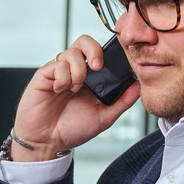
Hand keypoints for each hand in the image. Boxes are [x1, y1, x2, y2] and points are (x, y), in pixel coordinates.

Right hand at [9, 35, 141, 160]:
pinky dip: (62, 77)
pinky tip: (60, 90)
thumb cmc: (72, 129)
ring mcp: (59, 72)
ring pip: (71, 52)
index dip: (108, 52)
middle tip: (97, 66)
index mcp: (90, 78)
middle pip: (84, 41)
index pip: (100, 52)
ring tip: (75, 88)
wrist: (47, 142)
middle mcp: (74, 70)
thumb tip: (138, 86)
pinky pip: (56, 65)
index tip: (115, 63)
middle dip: (94, 50)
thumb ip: (122, 101)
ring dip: (78, 70)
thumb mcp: (104, 117)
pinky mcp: (44, 76)